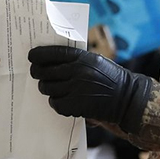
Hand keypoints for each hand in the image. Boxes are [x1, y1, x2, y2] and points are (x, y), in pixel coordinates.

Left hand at [28, 46, 151, 132]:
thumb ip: (76, 59)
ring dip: (47, 88)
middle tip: (38, 75)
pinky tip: (61, 100)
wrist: (128, 98)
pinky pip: (56, 103)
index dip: (38, 55)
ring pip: (48, 88)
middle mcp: (78, 71)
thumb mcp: (95, 61)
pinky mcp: (77, 105)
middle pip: (44, 72)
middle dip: (38, 73)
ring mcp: (77, 89)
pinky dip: (56, 103)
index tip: (31, 57)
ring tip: (52, 88)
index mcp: (82, 57)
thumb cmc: (110, 78)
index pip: (52, 53)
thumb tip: (50, 59)